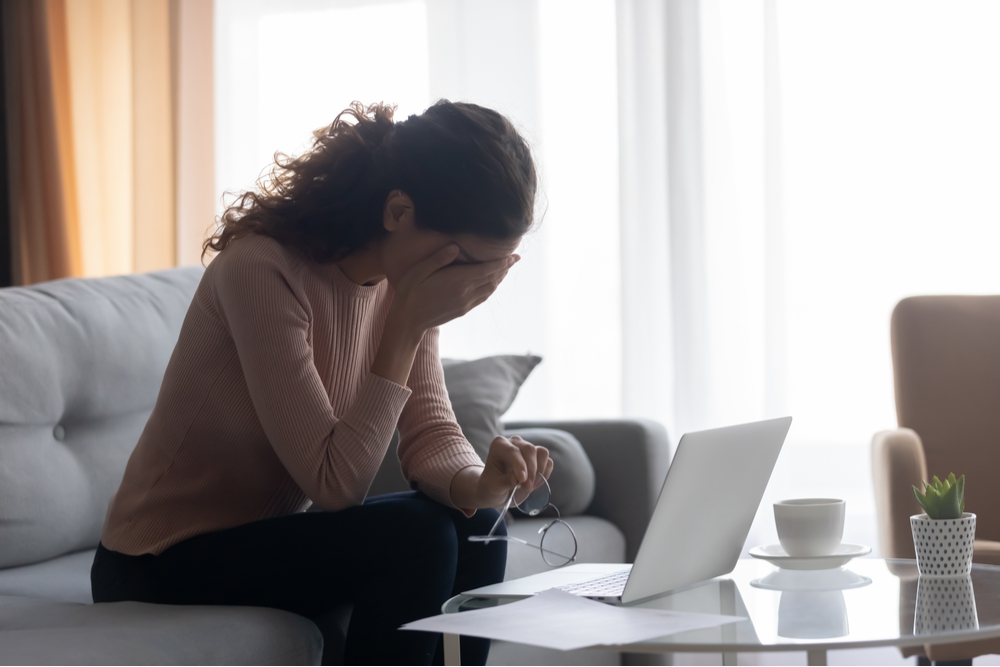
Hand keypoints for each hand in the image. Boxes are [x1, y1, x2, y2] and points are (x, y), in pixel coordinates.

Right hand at [389, 245, 517, 334]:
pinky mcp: (463, 310)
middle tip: (515, 258)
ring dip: (500, 279)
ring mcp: (465, 303)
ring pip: (490, 289)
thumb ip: (438, 258)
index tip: (513, 255)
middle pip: (492, 279)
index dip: (502, 262)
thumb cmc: (409, 292)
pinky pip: (483, 298)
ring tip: (507, 269)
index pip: (487, 269)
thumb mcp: (419, 271)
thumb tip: (456, 246)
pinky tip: (492, 284)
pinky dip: (491, 289)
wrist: (408, 321)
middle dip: (505, 268)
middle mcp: (465, 292)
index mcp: (457, 280)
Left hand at [476, 435, 552, 508]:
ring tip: (530, 486)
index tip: (522, 480)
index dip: (520, 465)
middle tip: (526, 487)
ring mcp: (527, 449)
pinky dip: (545, 474)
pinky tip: (535, 484)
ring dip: (539, 471)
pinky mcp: (538, 458)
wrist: (498, 491)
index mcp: (499, 445)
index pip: (513, 451)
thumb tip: (517, 478)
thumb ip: (505, 481)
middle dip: (531, 470)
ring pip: (542, 453)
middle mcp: (514, 442)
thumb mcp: (494, 487)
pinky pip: (548, 462)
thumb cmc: (492, 486)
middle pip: (530, 449)